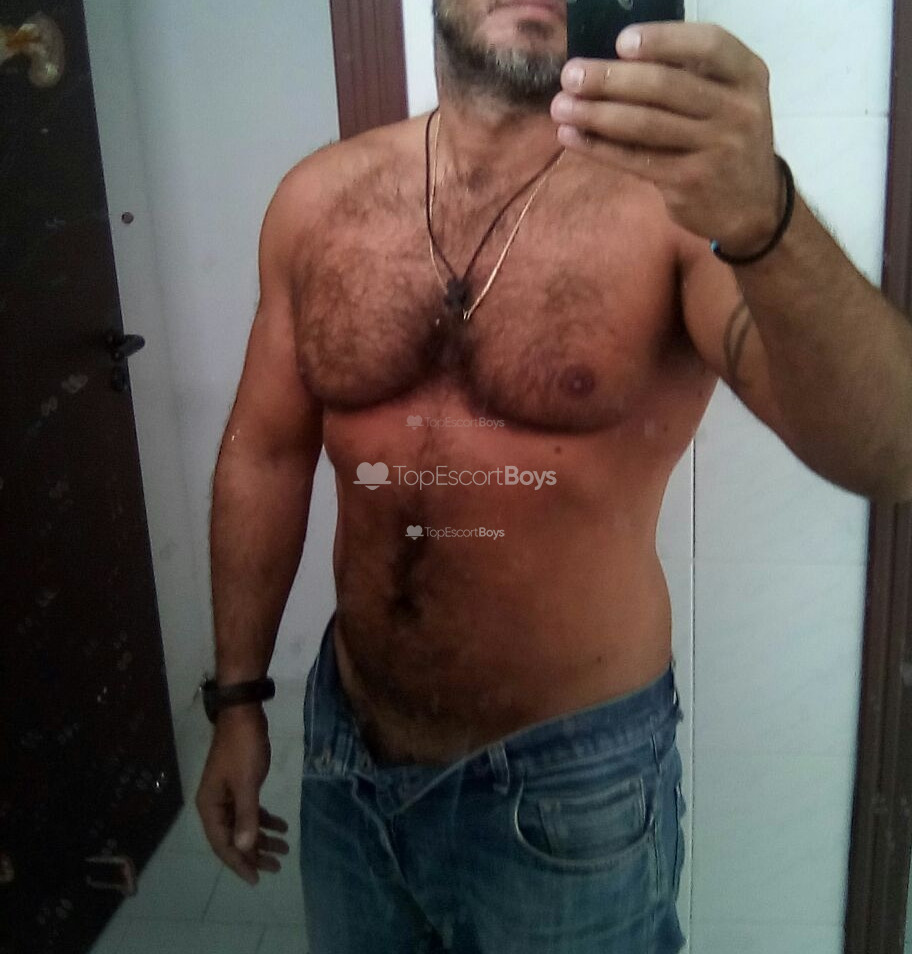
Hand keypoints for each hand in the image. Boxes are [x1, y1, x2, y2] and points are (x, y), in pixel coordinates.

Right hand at [195, 706, 289, 885]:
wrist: (243, 714)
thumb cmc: (243, 748)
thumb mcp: (247, 784)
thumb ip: (246, 816)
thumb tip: (243, 848)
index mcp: (209, 806)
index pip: (222, 844)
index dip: (239, 863)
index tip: (257, 879)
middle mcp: (215, 804)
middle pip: (233, 838)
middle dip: (254, 853)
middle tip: (276, 866)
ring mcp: (227, 794)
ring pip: (244, 825)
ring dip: (262, 838)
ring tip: (284, 849)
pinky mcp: (240, 784)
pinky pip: (250, 810)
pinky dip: (265, 819)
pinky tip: (282, 826)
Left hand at [550, 22, 784, 256]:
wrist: (753, 207)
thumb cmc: (726, 141)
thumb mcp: (728, 101)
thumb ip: (689, 78)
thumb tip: (614, 61)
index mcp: (747, 76)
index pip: (709, 45)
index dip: (664, 39)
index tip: (621, 42)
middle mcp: (737, 110)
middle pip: (667, 86)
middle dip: (612, 78)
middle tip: (571, 75)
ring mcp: (715, 149)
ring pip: (646, 125)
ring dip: (597, 114)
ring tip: (561, 106)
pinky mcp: (689, 182)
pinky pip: (636, 160)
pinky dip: (600, 148)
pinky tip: (572, 137)